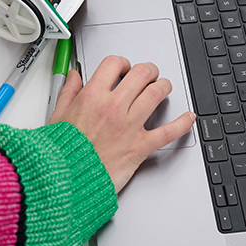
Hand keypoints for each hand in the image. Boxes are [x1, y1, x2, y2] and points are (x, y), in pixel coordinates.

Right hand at [49, 56, 195, 192]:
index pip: (114, 64)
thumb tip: (74, 78)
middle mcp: (113, 108)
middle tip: (149, 74)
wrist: (66, 182)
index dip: (122, 63)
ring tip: (164, 87)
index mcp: (92, 97)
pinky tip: (188, 117)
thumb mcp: (57, 117)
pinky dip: (182, 123)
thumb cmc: (61, 154)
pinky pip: (168, 132)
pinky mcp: (139, 146)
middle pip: (141, 74)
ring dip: (164, 87)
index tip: (123, 69)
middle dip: (148, 70)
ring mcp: (129, 126)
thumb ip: (68, 93)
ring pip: (156, 94)